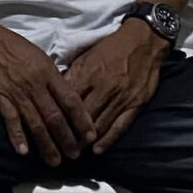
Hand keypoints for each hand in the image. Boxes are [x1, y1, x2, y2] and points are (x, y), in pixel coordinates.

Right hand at [0, 12, 94, 163]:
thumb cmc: (14, 47)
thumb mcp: (40, 57)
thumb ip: (53, 78)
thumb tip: (67, 99)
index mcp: (49, 73)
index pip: (71, 101)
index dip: (82, 120)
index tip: (91, 137)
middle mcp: (36, 85)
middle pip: (55, 116)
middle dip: (67, 139)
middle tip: (74, 156)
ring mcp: (18, 92)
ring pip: (36, 122)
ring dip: (46, 144)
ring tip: (54, 161)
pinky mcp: (0, 96)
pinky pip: (11, 119)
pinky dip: (17, 136)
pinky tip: (24, 151)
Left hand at [67, 17, 168, 152]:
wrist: (144, 41)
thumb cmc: (112, 47)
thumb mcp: (86, 56)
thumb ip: (72, 74)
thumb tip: (55, 90)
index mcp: (88, 74)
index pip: (68, 101)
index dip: (58, 116)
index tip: (48, 128)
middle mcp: (103, 88)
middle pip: (82, 116)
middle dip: (69, 133)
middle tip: (58, 147)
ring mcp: (120, 98)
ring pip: (99, 124)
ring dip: (86, 141)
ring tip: (74, 152)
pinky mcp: (135, 104)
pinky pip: (120, 126)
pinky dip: (108, 139)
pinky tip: (97, 150)